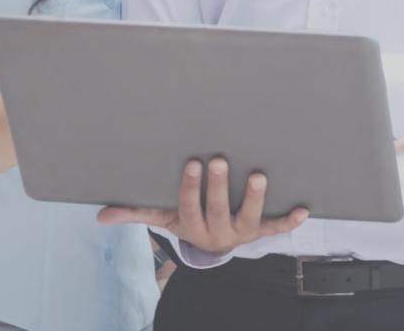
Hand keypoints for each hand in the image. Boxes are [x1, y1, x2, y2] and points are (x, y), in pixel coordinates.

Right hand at [95, 158, 308, 252]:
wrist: (215, 244)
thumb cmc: (188, 216)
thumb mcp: (163, 216)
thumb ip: (135, 212)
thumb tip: (100, 216)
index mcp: (191, 225)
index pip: (188, 206)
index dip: (190, 187)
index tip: (192, 162)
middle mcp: (217, 231)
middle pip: (216, 210)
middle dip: (217, 186)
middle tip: (217, 159)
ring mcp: (241, 231)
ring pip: (248, 218)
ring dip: (253, 198)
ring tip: (256, 176)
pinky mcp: (262, 229)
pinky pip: (276, 227)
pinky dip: (289, 220)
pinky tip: (303, 209)